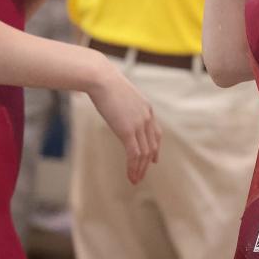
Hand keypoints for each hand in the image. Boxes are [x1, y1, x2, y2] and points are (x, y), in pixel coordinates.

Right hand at [89, 61, 161, 183]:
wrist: (102, 79)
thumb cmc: (106, 84)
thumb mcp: (121, 96)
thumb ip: (125, 106)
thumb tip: (118, 109)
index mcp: (147, 109)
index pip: (156, 134)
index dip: (155, 148)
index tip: (153, 159)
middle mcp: (147, 118)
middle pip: (152, 146)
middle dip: (147, 163)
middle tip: (141, 175)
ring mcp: (139, 124)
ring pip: (144, 153)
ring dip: (140, 169)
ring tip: (134, 180)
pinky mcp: (128, 131)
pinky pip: (134, 154)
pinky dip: (133, 167)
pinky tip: (129, 175)